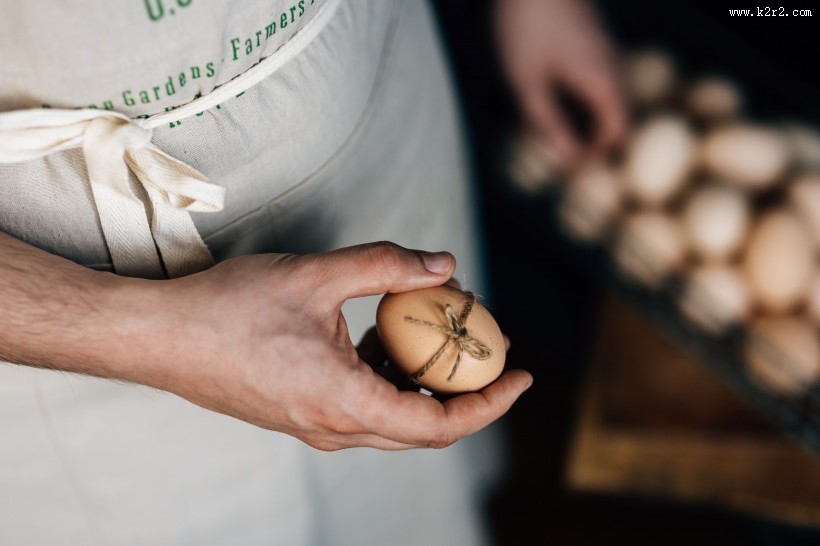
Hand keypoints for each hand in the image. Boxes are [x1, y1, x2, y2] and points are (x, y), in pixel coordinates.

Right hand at [129, 242, 531, 450]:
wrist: (159, 336)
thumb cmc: (230, 310)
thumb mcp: (316, 277)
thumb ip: (386, 266)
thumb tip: (445, 264)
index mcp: (346, 404)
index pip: (441, 425)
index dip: (490, 404)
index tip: (523, 376)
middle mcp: (333, 427)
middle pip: (423, 427)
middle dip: (465, 391)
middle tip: (487, 347)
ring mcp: (314, 425)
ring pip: (392, 416)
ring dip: (423, 381)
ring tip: (437, 331)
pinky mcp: (298, 413)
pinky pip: (361, 406)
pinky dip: (388, 377)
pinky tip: (382, 334)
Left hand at [495, 0, 626, 162]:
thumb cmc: (526, 25)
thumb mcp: (527, 82)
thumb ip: (547, 122)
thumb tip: (567, 158)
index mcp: (603, 80)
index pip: (617, 132)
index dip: (597, 155)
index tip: (569, 165)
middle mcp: (613, 64)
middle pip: (617, 115)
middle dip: (593, 139)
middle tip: (561, 154)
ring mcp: (605, 47)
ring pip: (608, 95)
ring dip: (587, 117)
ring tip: (555, 129)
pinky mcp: (592, 37)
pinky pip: (598, 77)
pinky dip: (583, 97)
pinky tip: (552, 96)